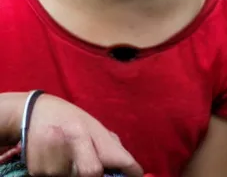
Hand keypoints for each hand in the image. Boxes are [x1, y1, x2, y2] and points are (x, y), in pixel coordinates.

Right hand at [23, 94, 142, 176]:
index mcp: (84, 130)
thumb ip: (109, 144)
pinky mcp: (37, 171)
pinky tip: (55, 158)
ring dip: (76, 171)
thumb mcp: (92, 123)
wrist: (31, 113)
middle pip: (92, 174)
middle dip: (97, 172)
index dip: (127, 169)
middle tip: (94, 163)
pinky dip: (60, 173)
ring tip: (69, 154)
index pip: (111, 157)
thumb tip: (129, 165)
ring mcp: (51, 160)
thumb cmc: (68, 117)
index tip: (137, 174)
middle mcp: (69, 144)